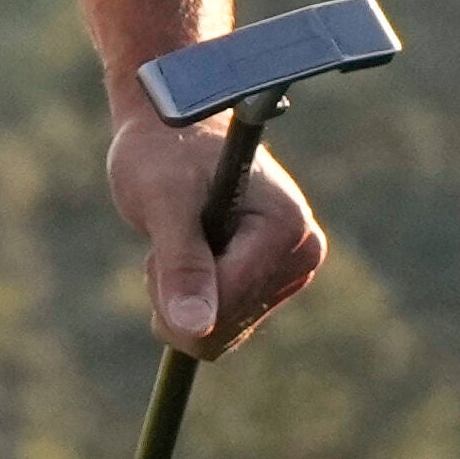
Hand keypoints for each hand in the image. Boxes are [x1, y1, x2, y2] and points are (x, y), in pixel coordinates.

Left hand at [110, 97, 325, 354]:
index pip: (229, 303)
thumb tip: (196, 330)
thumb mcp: (163, 203)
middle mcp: (303, 251)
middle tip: (170, 238)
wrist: (172, 126)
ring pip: (224, 332)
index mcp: (287, 227)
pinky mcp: (277, 279)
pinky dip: (197, 298)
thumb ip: (182, 266)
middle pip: (228, 327)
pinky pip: (227, 325)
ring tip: (182, 239)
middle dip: (182, 295)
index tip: (157, 250)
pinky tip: (194, 252)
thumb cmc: (164, 151)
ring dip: (186, 296)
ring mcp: (294, 267)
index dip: (177, 292)